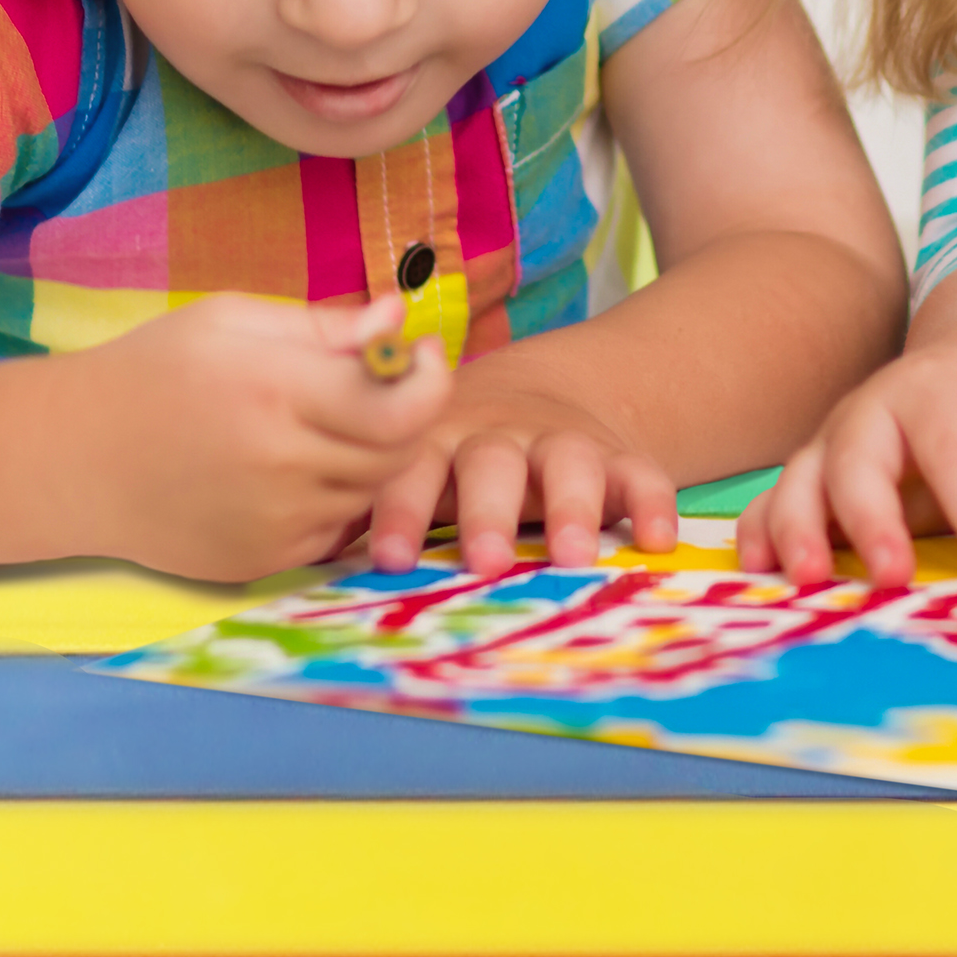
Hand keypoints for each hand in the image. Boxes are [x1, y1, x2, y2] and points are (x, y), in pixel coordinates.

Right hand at [69, 290, 448, 583]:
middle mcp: (280, 466)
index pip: (401, 407)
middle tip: (382, 383)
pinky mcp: (259, 564)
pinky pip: (333, 531)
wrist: (72, 461)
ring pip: (370, 493)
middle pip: (398, 453)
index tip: (416, 354)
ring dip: (370, 457)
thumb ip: (326, 325)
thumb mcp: (235, 320)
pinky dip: (334, 498)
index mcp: (276, 391)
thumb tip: (399, 320)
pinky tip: (295, 466)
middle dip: (407, 414)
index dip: (428, 379)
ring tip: (327, 422)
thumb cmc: (154, 371)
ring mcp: (271, 525)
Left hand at [363, 377, 677, 575]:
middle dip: (487, 511)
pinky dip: (652, 501)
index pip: (410, 469)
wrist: (542, 395)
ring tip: (573, 557)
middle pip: (491, 463)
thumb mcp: (416, 466)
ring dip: (570, 506)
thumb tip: (298, 550)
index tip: (391, 559)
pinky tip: (658, 541)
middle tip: (485, 561)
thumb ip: (374, 507)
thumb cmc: (453, 459)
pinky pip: (641, 471)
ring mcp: (561, 442)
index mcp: (436, 443)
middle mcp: (497, 437)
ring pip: (567, 462)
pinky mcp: (617, 455)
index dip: (402, 510)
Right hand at [739, 335, 956, 585]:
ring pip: (802, 479)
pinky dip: (759, 533)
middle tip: (893, 575)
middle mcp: (873, 411)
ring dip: (799, 529)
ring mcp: (834, 444)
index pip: (953, 451)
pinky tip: (759, 570)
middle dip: (870, 519)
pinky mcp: (814, 478)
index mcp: (939, 392)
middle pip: (857, 458)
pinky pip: (771, 501)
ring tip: (809, 577)